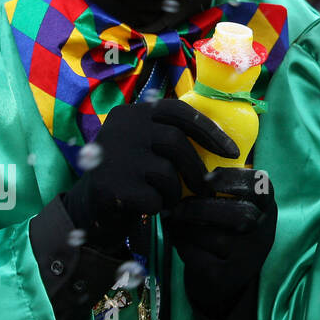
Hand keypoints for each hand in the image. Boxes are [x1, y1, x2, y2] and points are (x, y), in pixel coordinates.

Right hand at [63, 100, 235, 250]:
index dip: (210, 130)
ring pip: (166, 172)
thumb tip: (225, 142)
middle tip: (205, 187)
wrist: (87, 208)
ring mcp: (113, 155)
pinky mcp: (111, 186)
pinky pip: (154, 198)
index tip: (232, 152)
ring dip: (174, 191)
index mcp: (132, 113)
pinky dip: (158, 206)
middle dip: (196, 167)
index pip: (179, 111)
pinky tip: (146, 208)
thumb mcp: (146, 146)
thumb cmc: (129, 175)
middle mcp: (120, 127)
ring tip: (166, 198)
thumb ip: (171, 136)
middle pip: (175, 141)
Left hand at [168, 168, 275, 319]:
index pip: (261, 189)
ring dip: (187, 227)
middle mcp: (264, 234)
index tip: (207, 178)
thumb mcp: (236, 208)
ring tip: (173, 221)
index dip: (234, 179)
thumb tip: (189, 168)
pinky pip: (201, 257)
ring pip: (216, 237)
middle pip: (240, 216)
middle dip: (203, 208)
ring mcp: (249, 258)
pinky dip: (183, 246)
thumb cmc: (226, 232)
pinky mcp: (227, 276)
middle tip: (179, 207)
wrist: (225, 280)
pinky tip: (177, 240)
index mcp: (267, 209)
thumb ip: (222, 189)